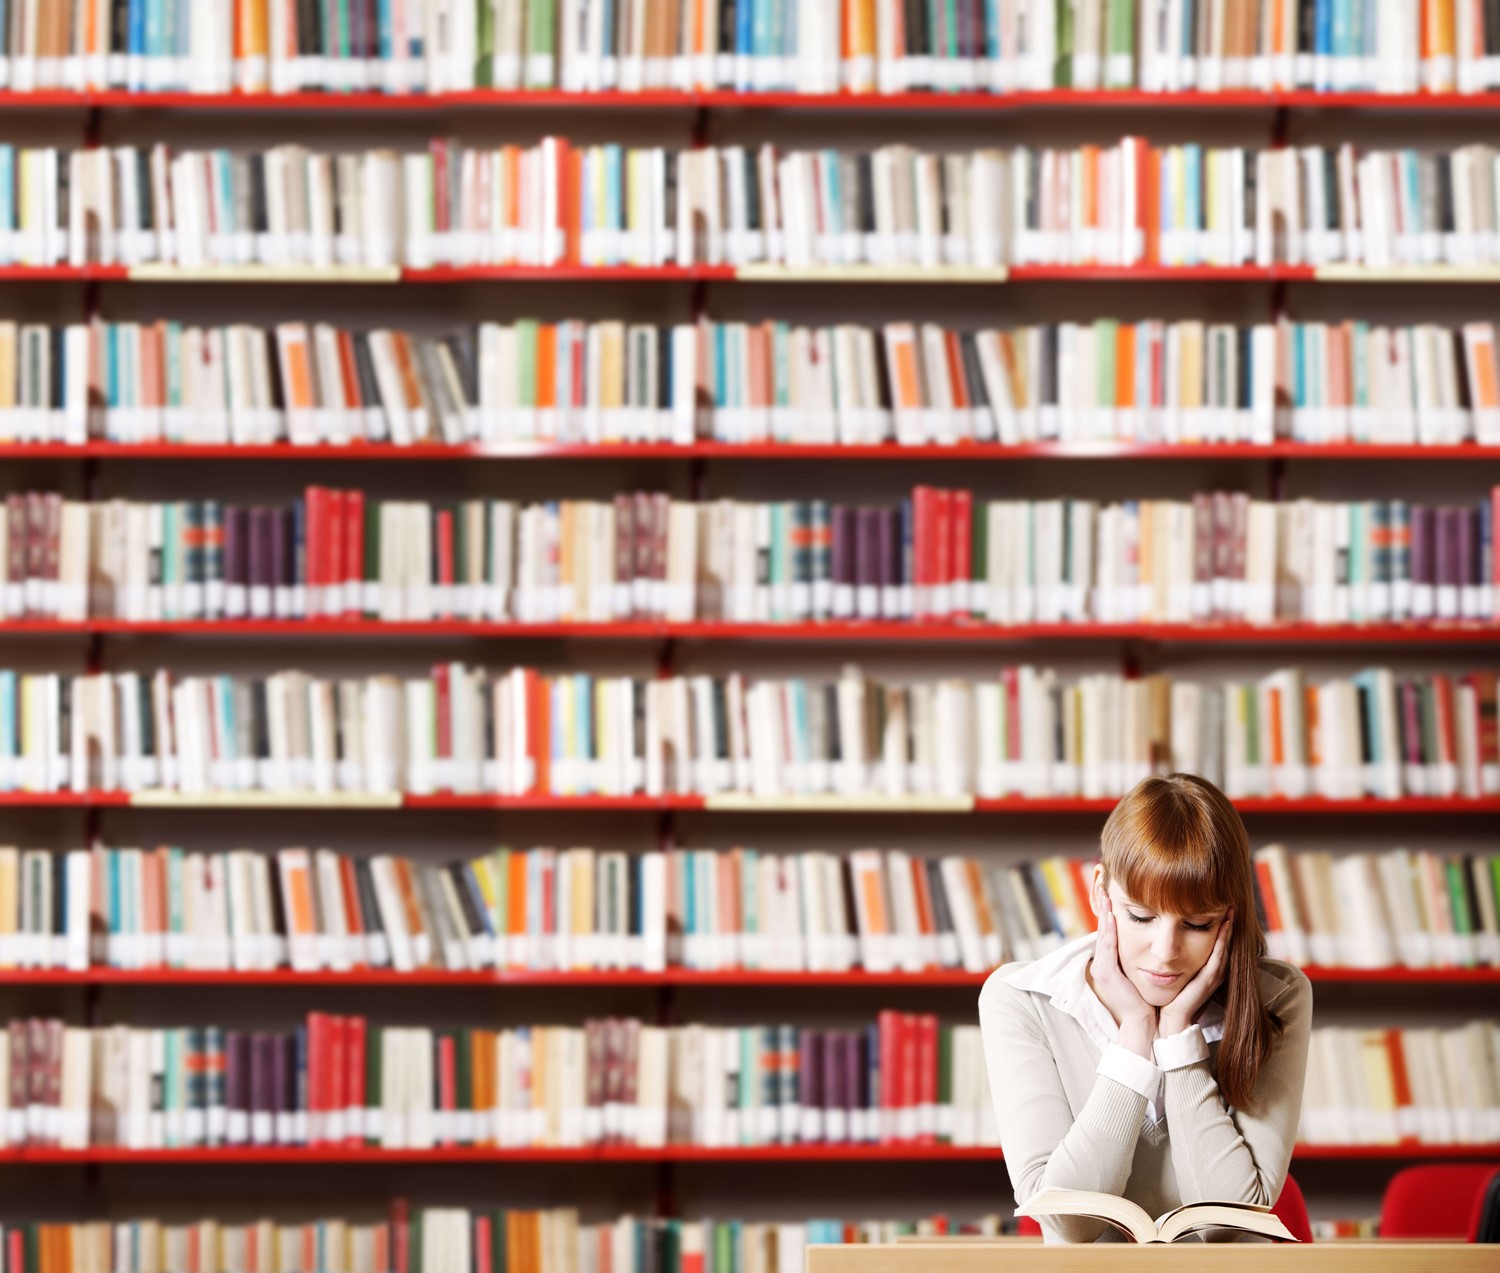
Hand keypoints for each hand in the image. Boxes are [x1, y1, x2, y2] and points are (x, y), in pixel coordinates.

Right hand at [1088, 903, 1156, 1055]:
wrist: (1143, 1023)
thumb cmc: (1145, 1001)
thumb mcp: (1139, 976)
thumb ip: (1139, 960)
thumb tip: (1147, 944)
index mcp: (1109, 965)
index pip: (1109, 934)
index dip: (1109, 914)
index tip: (1111, 896)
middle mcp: (1102, 964)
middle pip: (1103, 930)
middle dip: (1103, 908)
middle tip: (1104, 887)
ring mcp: (1102, 968)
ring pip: (1103, 935)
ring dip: (1104, 913)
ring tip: (1106, 895)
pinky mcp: (1106, 973)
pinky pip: (1107, 946)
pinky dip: (1109, 929)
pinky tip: (1111, 915)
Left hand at [1157, 908, 1233, 1038]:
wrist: (1171, 1019)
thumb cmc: (1170, 996)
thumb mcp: (1176, 971)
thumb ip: (1178, 958)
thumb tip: (1167, 940)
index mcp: (1206, 968)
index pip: (1217, 943)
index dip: (1221, 926)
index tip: (1221, 907)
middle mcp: (1214, 970)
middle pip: (1224, 942)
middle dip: (1228, 923)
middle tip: (1230, 904)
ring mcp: (1214, 975)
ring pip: (1224, 947)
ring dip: (1228, 929)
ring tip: (1230, 911)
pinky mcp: (1209, 979)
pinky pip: (1218, 956)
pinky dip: (1223, 941)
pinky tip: (1224, 928)